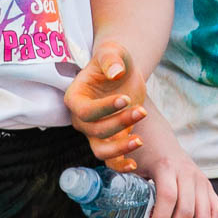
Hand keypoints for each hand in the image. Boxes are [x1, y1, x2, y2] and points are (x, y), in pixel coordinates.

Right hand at [65, 40, 147, 171]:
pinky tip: (135, 165)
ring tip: (140, 139)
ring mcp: (94, 132)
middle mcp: (81, 118)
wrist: (123, 70)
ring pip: (100, 151)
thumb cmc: (114, 58)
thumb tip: (116, 72)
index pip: (84, 111)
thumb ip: (112, 58)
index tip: (125, 99)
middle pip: (94, 131)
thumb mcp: (112, 51)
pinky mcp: (110, 140)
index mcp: (75, 97)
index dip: (103, 109)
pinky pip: (110, 161)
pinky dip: (120, 166)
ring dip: (120, 148)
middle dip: (118, 123)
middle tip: (142, 111)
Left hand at [128, 116, 217, 217]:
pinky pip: (217, 211)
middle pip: (187, 210)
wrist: (157, 135)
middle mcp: (187, 171)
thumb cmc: (140, 155)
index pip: (168, 195)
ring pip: (205, 214)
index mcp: (165, 165)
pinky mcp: (208, 185)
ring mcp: (201, 179)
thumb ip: (122, 199)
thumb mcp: (128, 171)